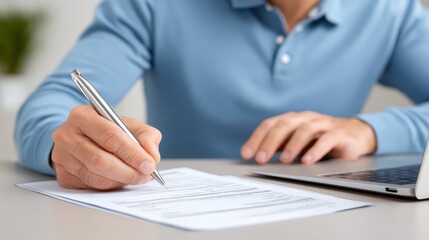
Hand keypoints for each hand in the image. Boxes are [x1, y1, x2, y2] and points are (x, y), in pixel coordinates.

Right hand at [51, 105, 161, 189]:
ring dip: (121, 180)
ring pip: (96, 176)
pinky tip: (120, 179)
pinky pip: (91, 186)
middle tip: (146, 175)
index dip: (132, 153)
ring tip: (137, 176)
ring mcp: (62, 157)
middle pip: (100, 160)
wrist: (82, 137)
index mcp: (83, 116)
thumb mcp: (129, 125)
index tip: (149, 164)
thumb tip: (152, 156)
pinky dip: (111, 185)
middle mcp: (66, 135)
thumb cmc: (107, 131)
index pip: (110, 136)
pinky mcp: (62, 175)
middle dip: (128, 171)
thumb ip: (146, 136)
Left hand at [241, 111, 375, 163]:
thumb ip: (279, 147)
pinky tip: (308, 161)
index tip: (246, 154)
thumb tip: (256, 157)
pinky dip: (316, 150)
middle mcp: (305, 118)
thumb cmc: (319, 140)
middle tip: (260, 159)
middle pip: (284, 125)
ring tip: (283, 160)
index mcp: (292, 120)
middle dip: (269, 142)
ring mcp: (323, 124)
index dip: (256, 139)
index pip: (269, 125)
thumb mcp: (296, 143)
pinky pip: (327, 139)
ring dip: (292, 145)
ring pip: (304, 130)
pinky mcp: (339, 133)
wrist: (353, 136)